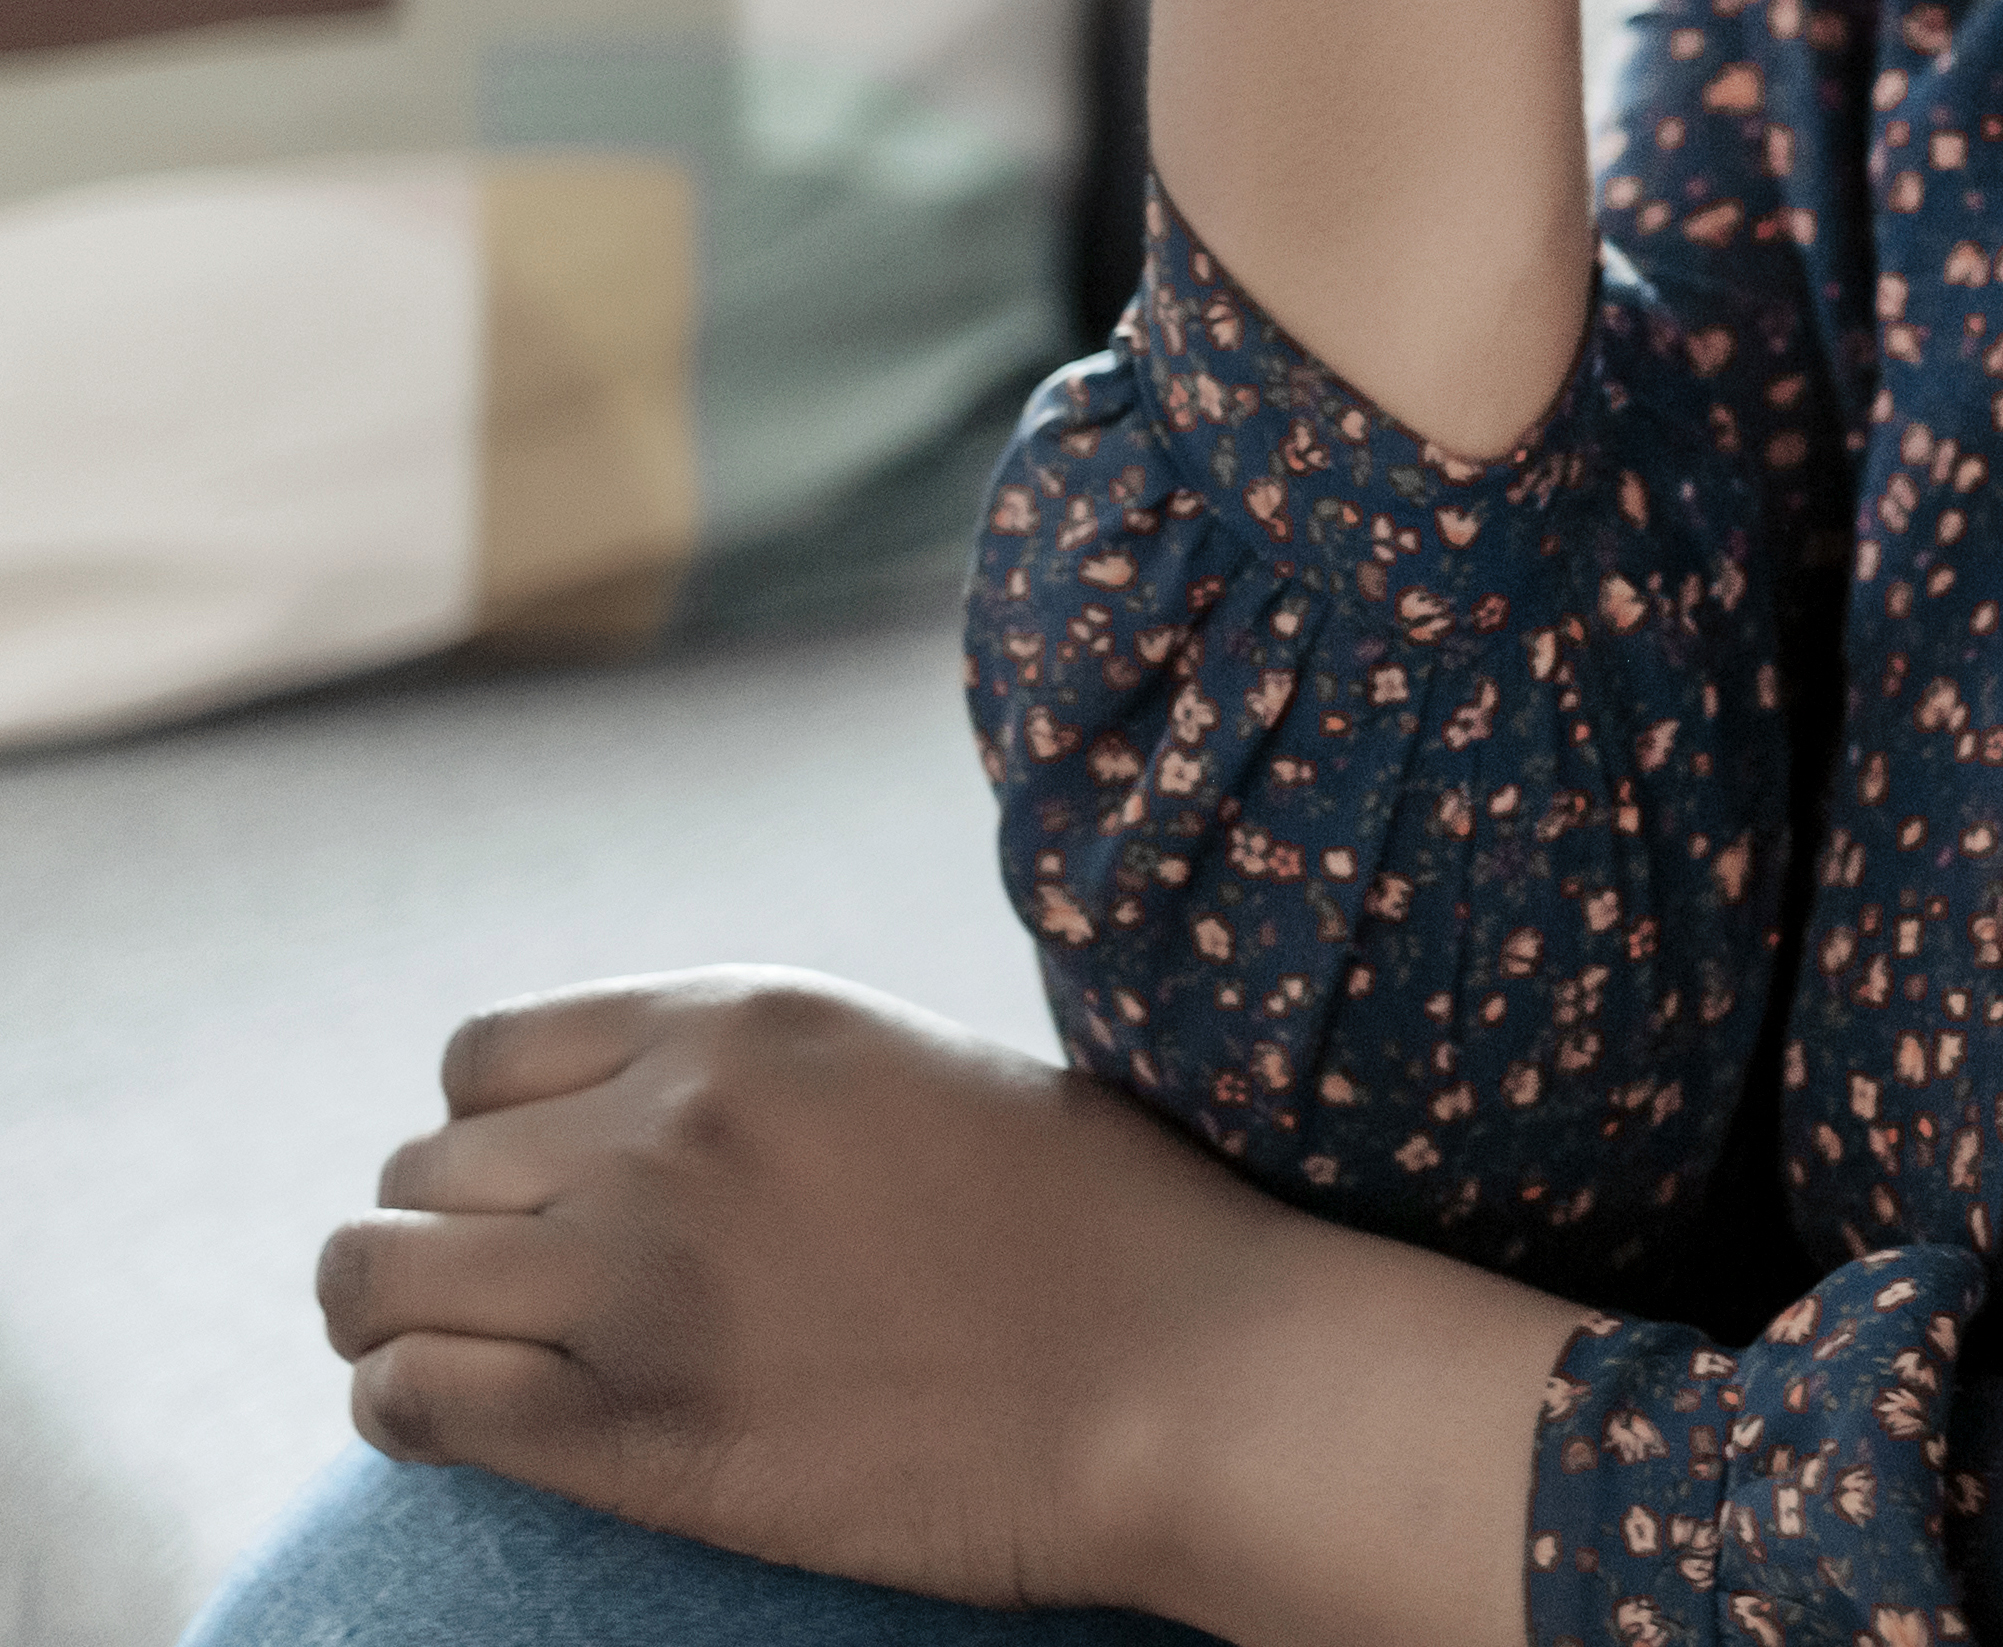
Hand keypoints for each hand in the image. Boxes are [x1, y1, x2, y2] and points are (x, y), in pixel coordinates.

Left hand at [317, 970, 1577, 1645]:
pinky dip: (410, 1408)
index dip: (495, 1131)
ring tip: (458, 1356)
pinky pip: (413, 1399)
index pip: (483, 1057)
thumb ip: (772, 1082)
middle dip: (447, 1231)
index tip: (537, 1190)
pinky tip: (465, 1420)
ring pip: (376, 1278)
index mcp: (744, 1021)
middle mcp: (665, 1128)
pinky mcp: (628, 1429)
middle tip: (509, 1294)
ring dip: (398, 1317)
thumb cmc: (1094, 1222)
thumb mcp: (920, 1072)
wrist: (1176, 1374)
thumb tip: (671, 1122)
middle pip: (423, 1169)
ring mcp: (636, 1279)